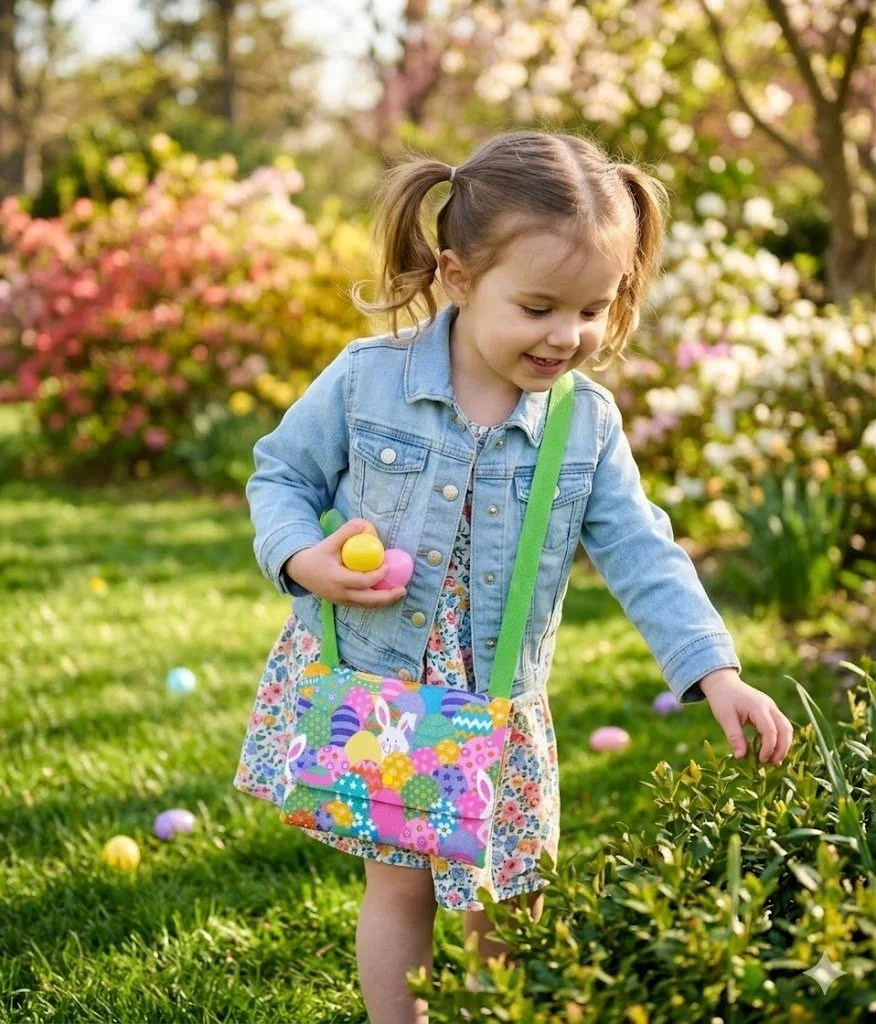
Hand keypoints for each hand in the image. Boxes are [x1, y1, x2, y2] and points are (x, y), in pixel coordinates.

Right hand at [283, 518, 408, 608]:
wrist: (300, 571)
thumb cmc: (317, 555)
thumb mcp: (329, 542)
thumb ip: (345, 532)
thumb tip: (363, 524)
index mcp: (338, 580)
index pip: (363, 581)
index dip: (378, 575)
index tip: (387, 565)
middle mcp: (340, 594)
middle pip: (368, 600)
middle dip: (387, 597)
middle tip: (403, 590)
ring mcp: (341, 601)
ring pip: (366, 605)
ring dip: (383, 601)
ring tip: (398, 593)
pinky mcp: (342, 603)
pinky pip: (361, 605)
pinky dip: (374, 601)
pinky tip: (385, 593)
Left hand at [699, 668, 793, 765]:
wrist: (723, 684)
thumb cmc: (723, 700)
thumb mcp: (725, 718)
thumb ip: (734, 737)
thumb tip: (741, 757)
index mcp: (758, 707)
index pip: (770, 730)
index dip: (768, 748)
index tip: (761, 760)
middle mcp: (770, 707)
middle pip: (785, 729)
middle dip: (782, 748)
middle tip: (773, 764)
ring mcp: (772, 708)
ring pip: (786, 728)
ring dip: (783, 745)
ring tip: (774, 761)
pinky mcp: (771, 712)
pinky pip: (781, 727)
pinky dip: (779, 740)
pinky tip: (771, 751)